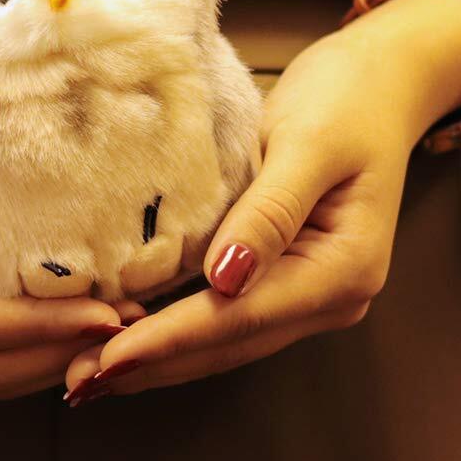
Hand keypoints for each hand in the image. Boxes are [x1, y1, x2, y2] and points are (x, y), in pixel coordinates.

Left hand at [62, 0, 460, 402]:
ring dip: (159, 357)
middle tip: (77, 383)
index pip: (240, 315)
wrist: (383, 78)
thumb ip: (270, 211)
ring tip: (88, 374)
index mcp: (344, 270)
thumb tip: (224, 279)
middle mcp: (332, 297)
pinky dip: (177, 329)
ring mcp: (311, 292)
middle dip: (153, 364)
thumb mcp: (310, 143)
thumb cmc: (349, 98)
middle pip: (229, 342)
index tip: (109, 356)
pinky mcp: (288, 277)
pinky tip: (128, 336)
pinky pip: (226, 314)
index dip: (170, 339)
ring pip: (225, 339)